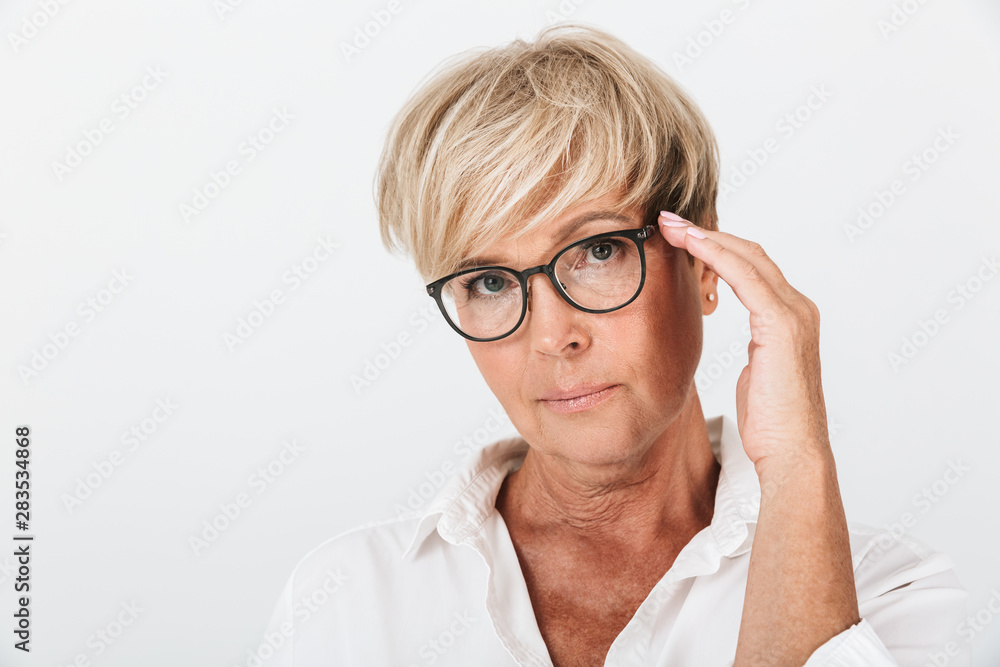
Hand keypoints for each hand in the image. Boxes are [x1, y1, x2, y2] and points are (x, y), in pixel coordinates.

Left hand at [658, 212, 830, 471]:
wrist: (793, 454)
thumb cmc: (773, 424)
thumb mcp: (758, 377)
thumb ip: (756, 354)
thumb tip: (746, 354)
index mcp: (792, 319)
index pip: (753, 269)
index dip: (717, 248)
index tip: (682, 237)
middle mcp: (799, 308)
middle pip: (750, 254)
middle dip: (707, 233)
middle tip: (669, 220)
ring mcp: (794, 313)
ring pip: (746, 257)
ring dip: (706, 236)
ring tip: (671, 225)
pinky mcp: (782, 324)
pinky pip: (745, 276)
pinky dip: (716, 254)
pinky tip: (690, 244)